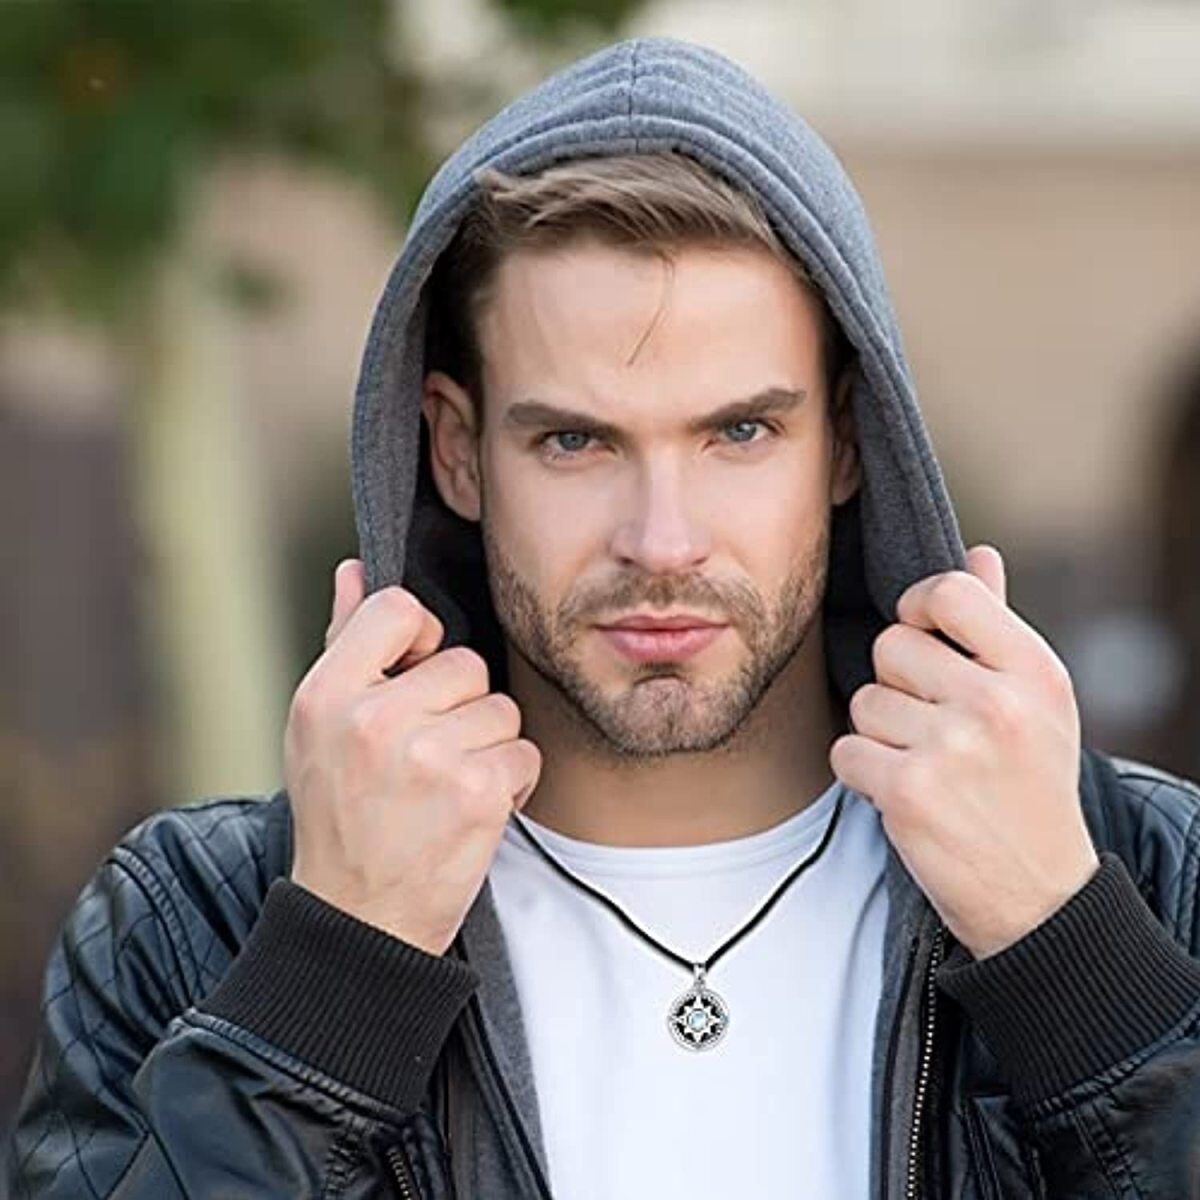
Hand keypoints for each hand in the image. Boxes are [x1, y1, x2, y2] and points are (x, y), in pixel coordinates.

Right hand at [284, 558, 541, 955]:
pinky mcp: (475, 793)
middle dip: (460, 708)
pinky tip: (472, 809)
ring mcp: (427, 756)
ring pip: (502, 711)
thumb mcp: (318, 730)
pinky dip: (511, 784)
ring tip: (444, 788)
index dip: (421, 638)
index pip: (398, 609)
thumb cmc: (340, 819)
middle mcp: (374, 719)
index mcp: (327, 694)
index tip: (416, 675)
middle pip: (466, 665)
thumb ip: (344, 644)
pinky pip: (524, 754)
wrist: (357, 920)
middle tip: (425, 758)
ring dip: (487, 748)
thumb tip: (355, 571)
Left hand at [829, 544, 1100, 958]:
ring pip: (863, 700)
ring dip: (879, 733)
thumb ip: (997, 628)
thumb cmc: (1030, 787)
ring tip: (926, 765)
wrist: (1040, 896)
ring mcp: (951, 747)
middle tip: (935, 727)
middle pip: (890, 646)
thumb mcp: (1037, 704)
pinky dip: (862, 774)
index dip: (918, 608)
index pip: (950, 592)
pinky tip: (903, 794)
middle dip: (898, 683)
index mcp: (1034, 671)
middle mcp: (996, 703)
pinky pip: (845, 750)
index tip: (922, 635)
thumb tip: (978, 554)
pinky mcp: (907, 791)